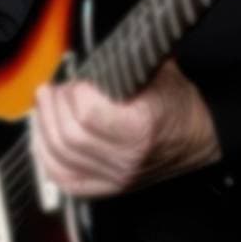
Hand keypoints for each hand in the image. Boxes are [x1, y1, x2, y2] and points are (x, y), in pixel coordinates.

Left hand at [31, 59, 221, 197]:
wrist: (198, 141)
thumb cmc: (178, 106)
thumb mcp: (159, 74)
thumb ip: (124, 63)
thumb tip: (89, 52)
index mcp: (141, 129)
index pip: (88, 114)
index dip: (75, 92)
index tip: (78, 80)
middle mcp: (126, 160)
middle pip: (69, 136)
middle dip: (54, 107)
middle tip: (53, 88)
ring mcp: (114, 178)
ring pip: (60, 158)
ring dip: (44, 127)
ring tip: (45, 105)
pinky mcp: (106, 189)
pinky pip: (63, 178)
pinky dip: (45, 156)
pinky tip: (42, 135)